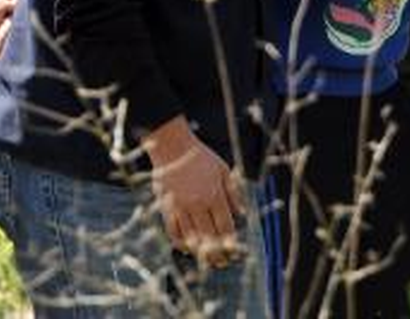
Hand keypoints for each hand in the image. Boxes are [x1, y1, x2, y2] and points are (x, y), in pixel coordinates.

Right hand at [145, 116, 243, 267]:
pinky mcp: (166, 208)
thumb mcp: (223, 170)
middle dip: (217, 253)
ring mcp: (180, 207)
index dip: (231, 242)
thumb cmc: (200, 157)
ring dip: (200, 253)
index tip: (235, 251)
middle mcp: (197, 204)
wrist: (172, 147)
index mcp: (213, 194)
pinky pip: (172, 232)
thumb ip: (233, 193)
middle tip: (223, 263)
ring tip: (208, 262)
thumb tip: (243, 214)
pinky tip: (188, 249)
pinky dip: (180, 243)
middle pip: (208, 236)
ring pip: (191, 238)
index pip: (224, 226)